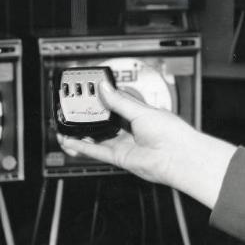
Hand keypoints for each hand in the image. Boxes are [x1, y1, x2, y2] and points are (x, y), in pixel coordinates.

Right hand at [58, 80, 195, 184]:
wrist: (178, 157)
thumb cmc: (171, 133)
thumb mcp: (140, 110)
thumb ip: (118, 100)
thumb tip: (104, 87)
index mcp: (137, 114)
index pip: (113, 104)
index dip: (98, 100)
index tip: (85, 94)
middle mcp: (128, 129)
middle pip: (101, 122)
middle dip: (86, 117)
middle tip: (73, 111)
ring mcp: (123, 144)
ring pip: (95, 138)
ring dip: (80, 133)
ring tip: (66, 127)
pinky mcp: (118, 157)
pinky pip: (95, 151)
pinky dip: (81, 146)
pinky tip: (70, 140)